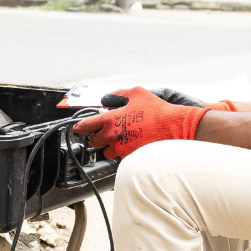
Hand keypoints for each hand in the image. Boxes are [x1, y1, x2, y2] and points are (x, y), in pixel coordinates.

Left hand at [74, 87, 208, 158]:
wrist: (173, 127)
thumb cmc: (156, 110)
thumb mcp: (136, 93)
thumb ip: (118, 94)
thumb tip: (107, 99)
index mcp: (110, 119)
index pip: (85, 126)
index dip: (79, 127)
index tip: (77, 128)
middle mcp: (112, 136)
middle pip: (93, 142)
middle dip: (98, 137)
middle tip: (107, 132)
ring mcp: (121, 149)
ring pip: (106, 152)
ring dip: (110, 147)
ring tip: (122, 139)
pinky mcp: (130, 158)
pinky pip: (120, 157)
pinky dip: (123, 152)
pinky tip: (133, 144)